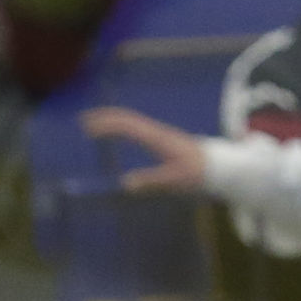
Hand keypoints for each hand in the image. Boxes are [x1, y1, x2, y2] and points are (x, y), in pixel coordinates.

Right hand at [81, 106, 209, 191]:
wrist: (218, 165)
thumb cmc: (196, 173)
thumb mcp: (174, 180)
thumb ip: (151, 181)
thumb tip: (125, 184)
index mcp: (157, 139)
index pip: (128, 127)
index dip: (108, 126)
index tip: (89, 128)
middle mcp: (156, 132)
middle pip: (127, 118)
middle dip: (104, 117)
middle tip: (82, 120)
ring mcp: (158, 133)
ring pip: (130, 120)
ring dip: (111, 119)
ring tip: (92, 123)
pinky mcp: (160, 138)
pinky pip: (135, 126)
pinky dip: (121, 126)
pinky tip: (114, 131)